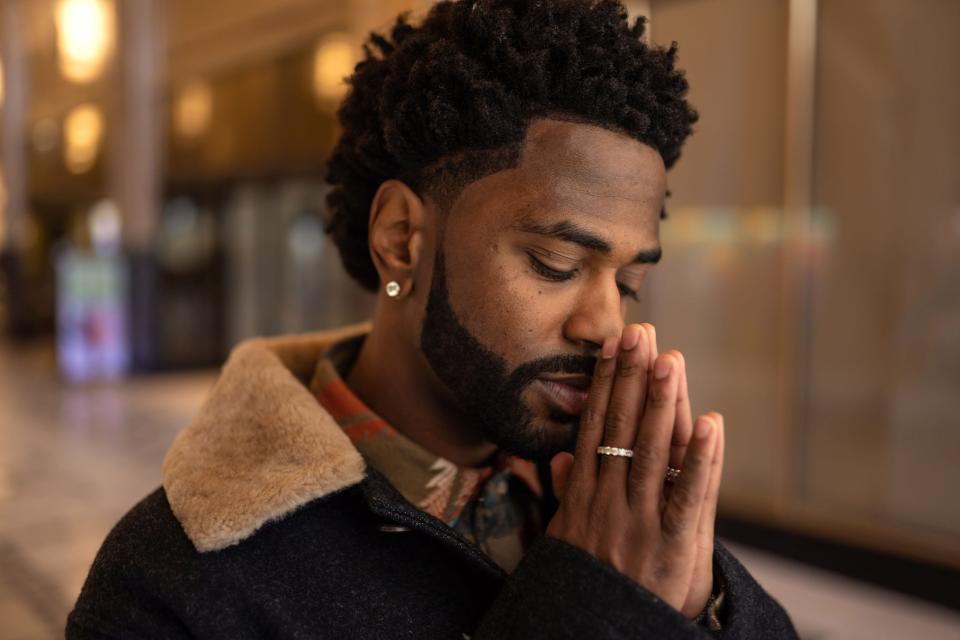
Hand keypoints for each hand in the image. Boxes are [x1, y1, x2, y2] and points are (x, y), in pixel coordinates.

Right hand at [546, 324, 724, 617]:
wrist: (600, 635)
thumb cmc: (590, 582)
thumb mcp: (567, 538)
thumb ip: (569, 492)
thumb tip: (562, 455)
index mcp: (585, 494)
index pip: (595, 426)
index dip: (605, 384)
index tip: (612, 346)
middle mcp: (608, 499)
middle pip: (621, 427)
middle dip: (631, 377)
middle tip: (639, 331)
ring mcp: (640, 519)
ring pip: (652, 451)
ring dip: (662, 403)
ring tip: (670, 360)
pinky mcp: (672, 543)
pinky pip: (688, 494)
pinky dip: (702, 458)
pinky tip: (712, 422)